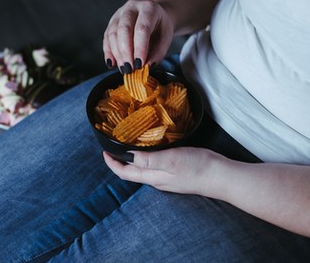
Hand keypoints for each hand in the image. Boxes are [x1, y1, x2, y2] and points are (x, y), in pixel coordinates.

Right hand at [103, 0, 173, 72]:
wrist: (156, 17)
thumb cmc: (161, 28)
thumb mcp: (166, 39)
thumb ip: (157, 53)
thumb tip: (146, 66)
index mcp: (148, 8)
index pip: (142, 28)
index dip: (140, 48)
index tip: (139, 64)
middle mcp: (131, 8)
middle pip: (124, 29)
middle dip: (126, 52)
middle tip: (129, 68)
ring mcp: (118, 14)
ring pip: (112, 34)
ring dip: (117, 54)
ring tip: (124, 69)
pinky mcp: (111, 23)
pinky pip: (106, 39)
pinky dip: (108, 53)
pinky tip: (112, 64)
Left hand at [103, 147, 225, 195]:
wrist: (220, 176)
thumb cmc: (197, 168)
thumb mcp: (170, 160)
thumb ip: (148, 159)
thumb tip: (127, 155)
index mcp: (153, 177)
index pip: (125, 173)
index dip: (112, 164)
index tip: (105, 151)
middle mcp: (157, 179)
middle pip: (132, 172)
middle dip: (120, 161)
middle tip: (113, 146)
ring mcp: (167, 178)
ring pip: (143, 169)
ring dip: (132, 159)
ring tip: (128, 145)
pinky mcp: (176, 173)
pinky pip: (155, 166)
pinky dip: (146, 157)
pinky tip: (151, 148)